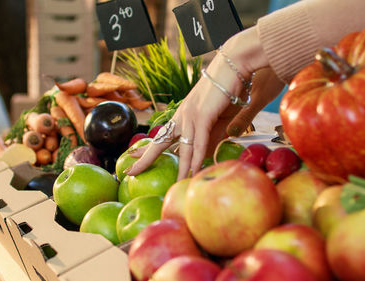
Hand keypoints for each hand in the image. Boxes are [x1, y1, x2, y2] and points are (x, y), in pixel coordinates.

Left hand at [126, 27, 271, 179]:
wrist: (234, 64)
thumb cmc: (228, 89)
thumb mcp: (217, 117)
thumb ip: (211, 134)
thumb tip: (207, 151)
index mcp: (182, 115)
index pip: (161, 136)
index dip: (146, 148)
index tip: (132, 155)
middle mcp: (182, 117)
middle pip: (161, 142)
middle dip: (145, 159)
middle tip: (130, 171)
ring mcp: (190, 116)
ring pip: (182, 148)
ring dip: (180, 169)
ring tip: (173, 186)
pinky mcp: (203, 115)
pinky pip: (199, 142)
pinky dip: (197, 158)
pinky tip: (193, 171)